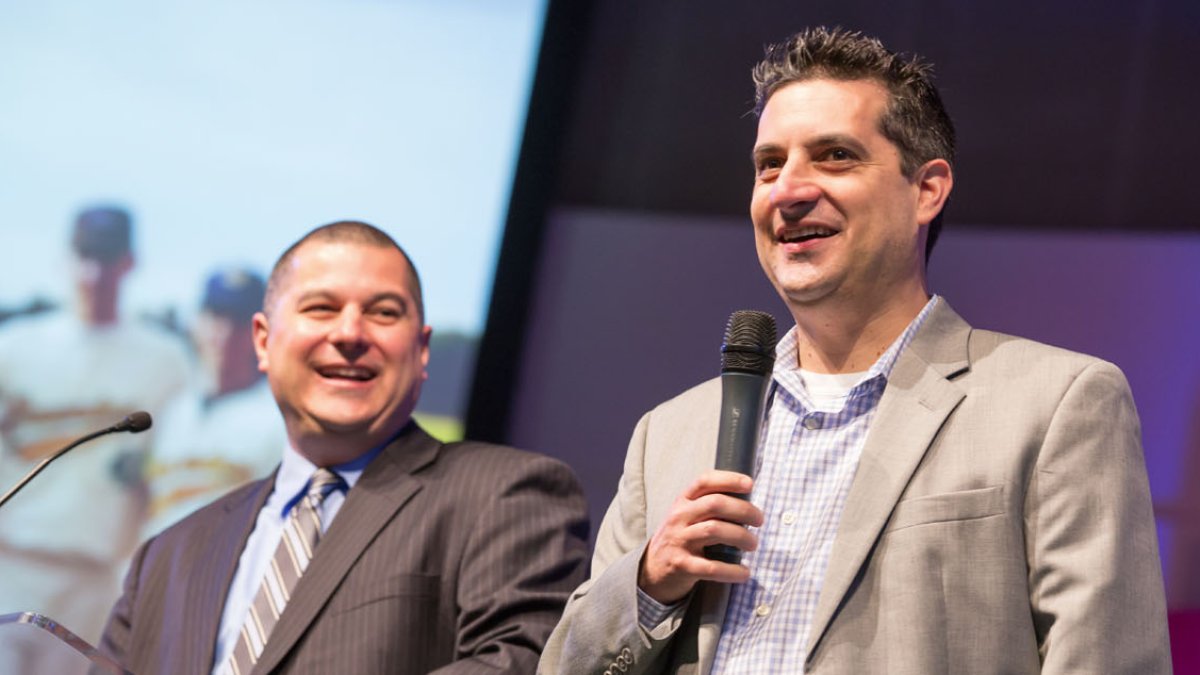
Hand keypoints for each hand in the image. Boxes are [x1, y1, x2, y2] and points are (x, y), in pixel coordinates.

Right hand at [638, 470, 762, 603]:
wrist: (652, 569)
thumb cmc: (680, 538)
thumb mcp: (687, 516)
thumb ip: (710, 507)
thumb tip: (748, 504)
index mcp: (683, 501)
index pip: (705, 481)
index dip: (728, 479)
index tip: (749, 484)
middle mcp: (679, 517)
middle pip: (715, 504)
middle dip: (743, 510)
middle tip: (759, 520)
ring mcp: (679, 540)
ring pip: (715, 530)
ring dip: (741, 536)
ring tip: (752, 544)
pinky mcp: (681, 565)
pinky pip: (711, 567)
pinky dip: (732, 570)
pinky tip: (744, 572)